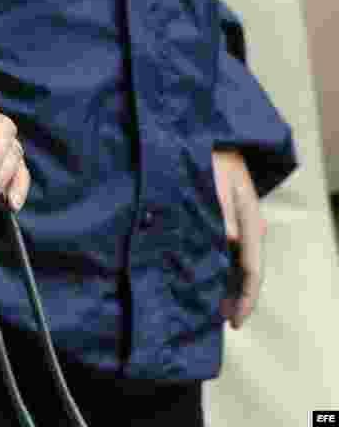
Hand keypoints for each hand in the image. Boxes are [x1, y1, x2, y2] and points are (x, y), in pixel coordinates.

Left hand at [213, 148, 265, 328]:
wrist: (200, 129)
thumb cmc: (207, 152)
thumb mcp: (214, 180)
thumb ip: (221, 210)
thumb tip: (229, 241)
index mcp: (250, 218)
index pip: (253, 268)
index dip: (245, 298)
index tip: (233, 322)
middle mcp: (247, 222)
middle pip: (246, 269)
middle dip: (235, 295)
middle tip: (220, 320)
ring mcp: (236, 218)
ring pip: (235, 259)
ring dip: (225, 281)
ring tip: (210, 305)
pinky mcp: (222, 213)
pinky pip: (223, 245)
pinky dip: (216, 263)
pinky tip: (203, 274)